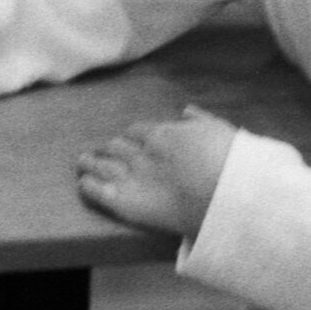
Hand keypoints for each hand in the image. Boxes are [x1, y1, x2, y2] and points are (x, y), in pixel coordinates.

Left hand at [76, 104, 235, 235]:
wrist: (222, 195)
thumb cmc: (227, 163)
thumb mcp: (219, 130)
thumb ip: (200, 120)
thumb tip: (187, 110)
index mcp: (162, 134)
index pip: (137, 131)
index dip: (132, 137)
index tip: (130, 141)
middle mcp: (141, 152)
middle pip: (116, 146)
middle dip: (111, 149)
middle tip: (104, 153)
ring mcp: (129, 175)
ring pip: (100, 164)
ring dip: (91, 162)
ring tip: (83, 163)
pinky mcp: (122, 199)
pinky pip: (95, 189)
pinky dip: (88, 185)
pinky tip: (83, 183)